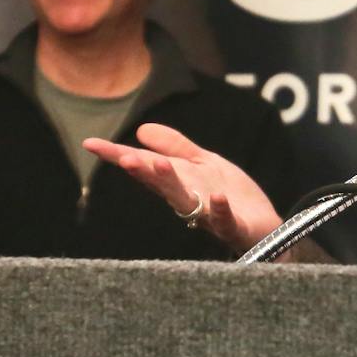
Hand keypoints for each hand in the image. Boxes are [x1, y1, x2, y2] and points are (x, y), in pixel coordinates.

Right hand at [83, 123, 283, 252]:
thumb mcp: (204, 164)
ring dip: (171, 184)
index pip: (145, 167)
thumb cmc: (232, 196)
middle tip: (124, 157)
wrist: (265, 227)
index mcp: (179, 182)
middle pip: (160, 184)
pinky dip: (219, 209)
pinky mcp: (235, 227)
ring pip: (185, 201)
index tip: (90, 144)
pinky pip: (224, 220)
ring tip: (159, 165)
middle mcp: (188, 200)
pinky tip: (215, 196)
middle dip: (143, 170)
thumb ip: (176, 147)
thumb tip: (140, 129)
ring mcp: (210, 215)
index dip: (118, 155)